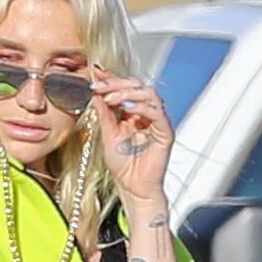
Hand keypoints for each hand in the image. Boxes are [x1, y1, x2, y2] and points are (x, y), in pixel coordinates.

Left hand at [89, 66, 172, 206]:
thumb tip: (96, 92)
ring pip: (148, 93)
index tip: (96, 74)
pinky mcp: (165, 131)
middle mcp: (146, 113)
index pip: (124, 88)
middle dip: (117, 83)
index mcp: (132, 112)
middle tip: (101, 86)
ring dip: (128, 92)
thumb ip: (104, 113)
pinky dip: (143, 107)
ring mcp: (157, 121)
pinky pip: (157, 112)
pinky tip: (129, 109)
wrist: (132, 187)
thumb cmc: (123, 165)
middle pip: (137, 85)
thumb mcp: (107, 134)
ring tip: (112, 98)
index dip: (111, 79)